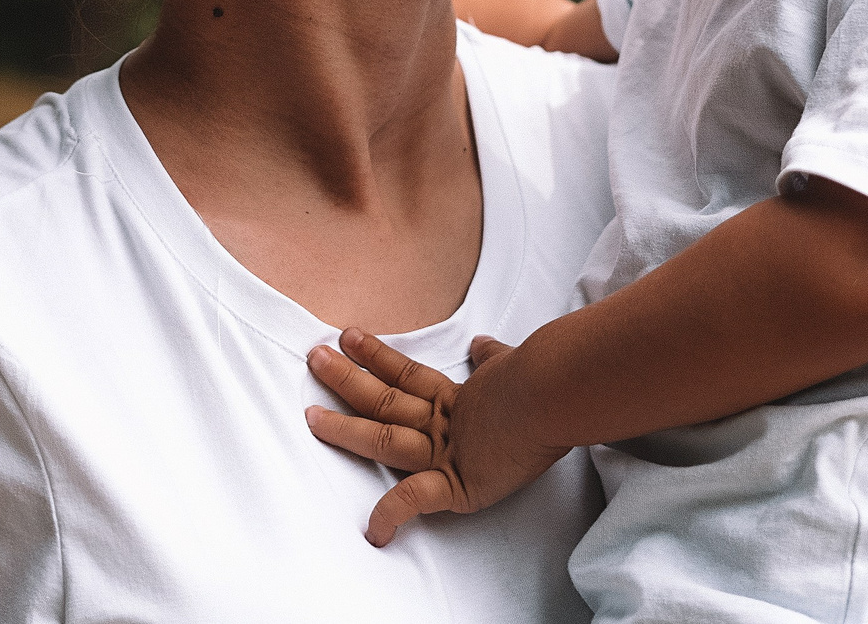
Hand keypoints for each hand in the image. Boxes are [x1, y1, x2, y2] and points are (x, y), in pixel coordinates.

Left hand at [304, 328, 571, 545]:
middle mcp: (445, 421)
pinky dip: (393, 514)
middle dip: (346, 379)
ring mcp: (446, 450)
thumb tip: (483, 347)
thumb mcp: (513, 364)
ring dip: (346, 427)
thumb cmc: (545, 379)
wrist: (556, 392)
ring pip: (384, 437)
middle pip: (385, 398)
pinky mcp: (457, 481)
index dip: (378, 357)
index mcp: (459, 397)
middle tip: (314, 357)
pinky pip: (416, 499)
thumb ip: (494, 359)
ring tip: (310, 415)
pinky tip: (374, 531)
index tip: (350, 338)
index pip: (408, 376)